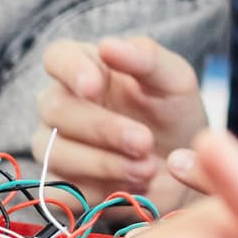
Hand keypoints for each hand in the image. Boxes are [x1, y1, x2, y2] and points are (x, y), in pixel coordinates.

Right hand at [34, 35, 207, 213]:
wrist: (183, 171)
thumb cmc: (173, 114)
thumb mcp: (174, 80)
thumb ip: (145, 58)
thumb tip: (107, 45)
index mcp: (87, 67)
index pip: (57, 57)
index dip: (70, 70)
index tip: (94, 86)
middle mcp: (62, 104)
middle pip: (55, 108)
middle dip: (102, 128)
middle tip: (144, 141)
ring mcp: (54, 146)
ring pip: (54, 152)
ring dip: (103, 164)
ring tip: (147, 169)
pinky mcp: (58, 186)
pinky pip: (61, 191)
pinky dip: (99, 192)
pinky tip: (131, 188)